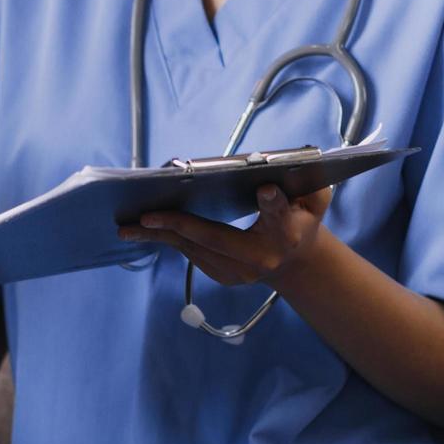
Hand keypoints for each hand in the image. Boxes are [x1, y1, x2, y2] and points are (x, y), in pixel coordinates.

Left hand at [117, 184, 334, 287]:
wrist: (293, 260)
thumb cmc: (302, 218)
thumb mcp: (315, 198)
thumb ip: (311, 181)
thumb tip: (284, 167)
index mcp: (288, 232)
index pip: (279, 215)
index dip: (272, 203)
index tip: (264, 189)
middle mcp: (261, 258)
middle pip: (217, 238)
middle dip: (179, 225)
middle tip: (147, 216)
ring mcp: (239, 272)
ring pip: (194, 249)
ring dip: (160, 236)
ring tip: (128, 228)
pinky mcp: (223, 276)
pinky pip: (190, 254)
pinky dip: (167, 240)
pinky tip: (143, 231)